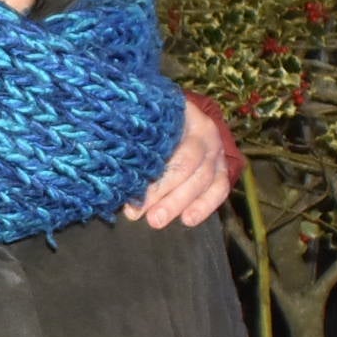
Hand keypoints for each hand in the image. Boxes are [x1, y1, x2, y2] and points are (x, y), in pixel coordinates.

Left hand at [127, 98, 231, 229]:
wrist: (177, 116)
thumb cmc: (152, 123)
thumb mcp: (143, 123)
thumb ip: (131, 141)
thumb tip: (114, 173)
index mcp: (182, 116)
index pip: (168, 146)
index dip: (152, 175)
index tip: (132, 196)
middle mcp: (204, 132)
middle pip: (188, 165)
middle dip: (165, 193)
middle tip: (143, 215)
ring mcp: (216, 149)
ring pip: (204, 179)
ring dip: (179, 203)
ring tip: (157, 220)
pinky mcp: (222, 166)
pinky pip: (220, 188)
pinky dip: (205, 205)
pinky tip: (188, 220)